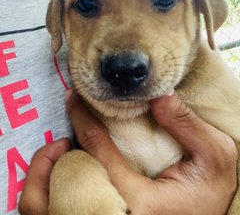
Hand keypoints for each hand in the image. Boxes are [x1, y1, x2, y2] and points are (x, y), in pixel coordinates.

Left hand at [19, 91, 236, 214]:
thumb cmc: (210, 190)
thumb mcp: (214, 155)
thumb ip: (187, 124)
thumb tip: (156, 95)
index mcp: (140, 203)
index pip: (98, 151)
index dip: (82, 118)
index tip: (73, 97)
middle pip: (61, 186)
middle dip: (52, 153)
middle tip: (62, 126)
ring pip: (48, 210)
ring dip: (43, 176)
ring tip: (58, 150)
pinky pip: (58, 213)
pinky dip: (50, 192)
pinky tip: (65, 171)